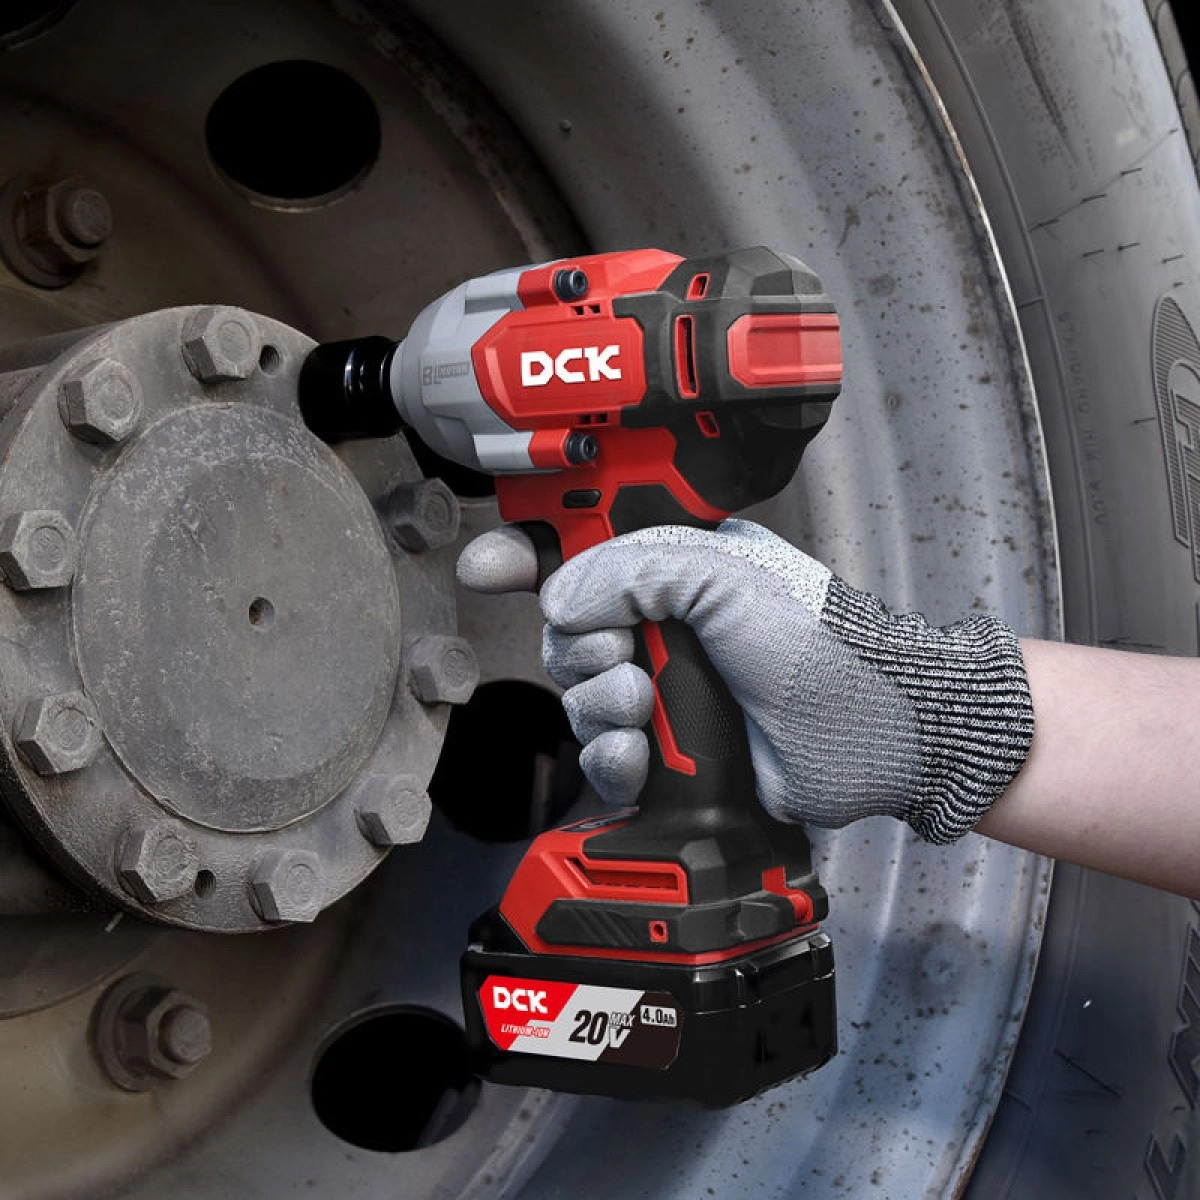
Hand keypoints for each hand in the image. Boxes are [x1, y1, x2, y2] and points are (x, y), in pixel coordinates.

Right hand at [458, 519, 1033, 843]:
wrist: (871, 736)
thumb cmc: (822, 646)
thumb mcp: (726, 576)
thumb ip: (634, 568)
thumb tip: (561, 597)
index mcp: (677, 565)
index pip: (583, 549)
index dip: (529, 556)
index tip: (490, 569)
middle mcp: (666, 623)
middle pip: (568, 632)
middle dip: (583, 651)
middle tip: (625, 657)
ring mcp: (668, 686)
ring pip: (579, 696)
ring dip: (599, 707)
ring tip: (645, 708)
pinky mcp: (670, 747)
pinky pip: (604, 753)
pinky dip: (612, 757)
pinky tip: (640, 755)